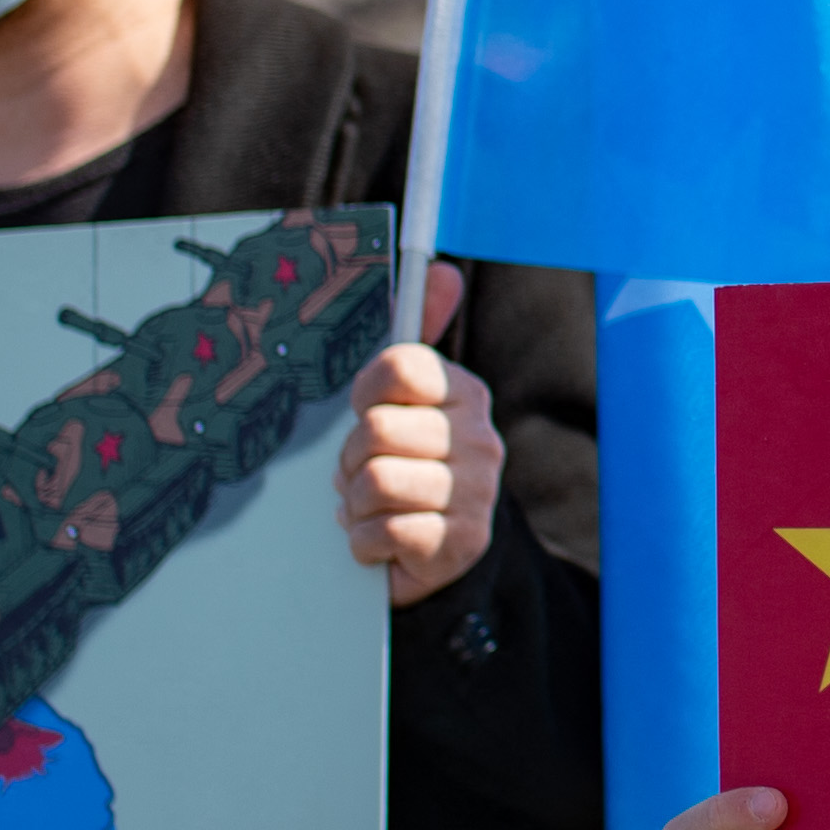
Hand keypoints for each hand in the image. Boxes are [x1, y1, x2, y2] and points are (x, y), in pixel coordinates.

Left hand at [342, 264, 499, 606]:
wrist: (438, 558)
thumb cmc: (405, 469)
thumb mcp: (404, 406)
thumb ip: (416, 339)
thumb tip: (445, 270)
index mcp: (464, 394)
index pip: (400, 366)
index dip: (366, 393)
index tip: (367, 413)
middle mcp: (479, 438)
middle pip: (376, 430)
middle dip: (350, 460)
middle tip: (361, 475)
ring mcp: (474, 492)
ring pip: (375, 481)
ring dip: (355, 504)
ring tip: (370, 508)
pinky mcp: (459, 542)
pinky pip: (383, 532)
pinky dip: (364, 543)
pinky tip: (377, 542)